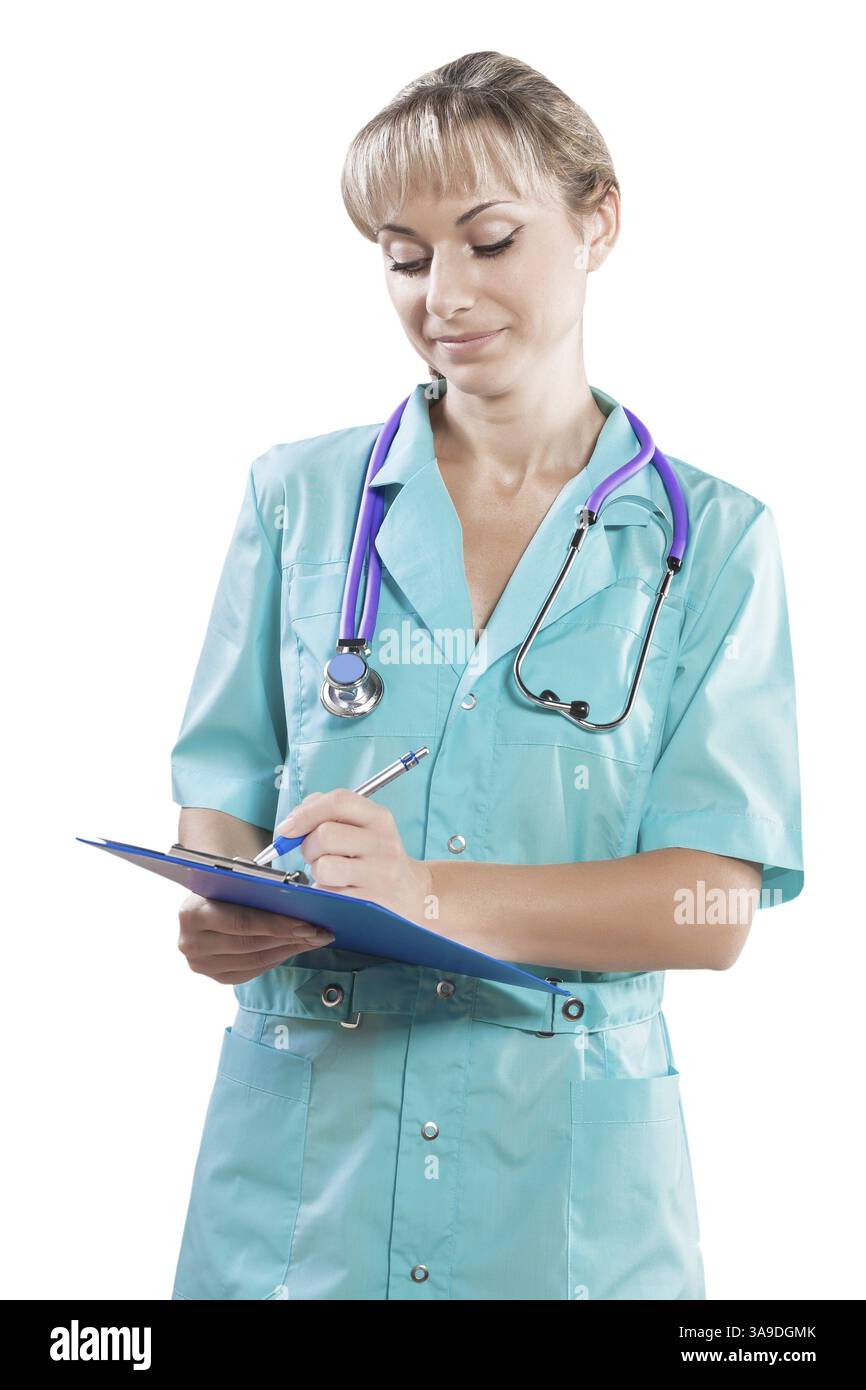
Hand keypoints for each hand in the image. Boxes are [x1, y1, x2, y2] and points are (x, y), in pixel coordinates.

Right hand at [177, 895, 334, 984]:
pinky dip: (278, 958)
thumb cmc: (226, 886)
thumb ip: (258, 891)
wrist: (205, 899)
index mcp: (192, 912)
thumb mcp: (235, 881)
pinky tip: (295, 947)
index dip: (277, 925)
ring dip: (289, 950)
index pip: (241, 922)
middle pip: (250, 944)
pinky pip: (253, 971)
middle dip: (289, 938)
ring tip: (315, 940)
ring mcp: (201, 964)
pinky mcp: (216, 976)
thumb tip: (301, 902)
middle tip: (320, 934)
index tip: (308, 924)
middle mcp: (190, 943)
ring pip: (255, 960)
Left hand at [275, 790, 435, 926]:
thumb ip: (328, 813)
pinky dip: (324, 891)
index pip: (338, 802)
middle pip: (325, 835)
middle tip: (314, 855)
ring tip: (328, 872)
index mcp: (379, 818)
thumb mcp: (364, 826)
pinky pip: (329, 893)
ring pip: (324, 866)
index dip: (305, 813)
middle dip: (308, 846)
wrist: (411, 893)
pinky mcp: (370, 901)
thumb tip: (292, 822)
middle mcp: (383, 843)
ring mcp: (380, 874)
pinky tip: (337, 889)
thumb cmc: (374, 856)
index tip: (287, 828)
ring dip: (316, 871)